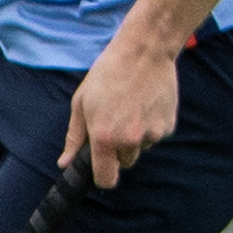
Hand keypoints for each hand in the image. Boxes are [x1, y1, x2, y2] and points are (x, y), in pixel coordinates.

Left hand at [62, 35, 178, 188]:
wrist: (144, 53)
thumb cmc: (106, 76)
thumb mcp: (80, 104)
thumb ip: (74, 137)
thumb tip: (64, 163)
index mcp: (104, 138)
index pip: (106, 179)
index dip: (102, 177)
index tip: (101, 168)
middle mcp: (129, 141)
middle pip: (124, 163)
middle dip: (117, 150)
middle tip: (113, 122)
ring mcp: (152, 134)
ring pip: (140, 149)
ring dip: (134, 138)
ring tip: (129, 108)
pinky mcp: (168, 126)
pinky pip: (155, 136)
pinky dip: (150, 126)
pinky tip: (144, 104)